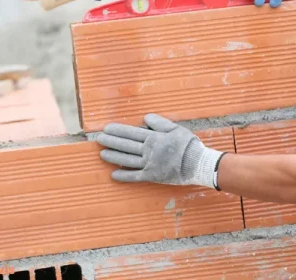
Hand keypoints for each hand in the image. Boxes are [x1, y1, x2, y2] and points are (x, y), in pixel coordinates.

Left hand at [96, 113, 224, 187]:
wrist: (197, 163)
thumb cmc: (188, 144)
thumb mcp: (175, 128)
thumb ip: (159, 123)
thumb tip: (145, 118)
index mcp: (154, 138)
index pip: (131, 133)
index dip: (118, 131)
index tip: (107, 128)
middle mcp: (148, 151)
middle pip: (126, 145)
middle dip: (111, 141)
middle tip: (99, 139)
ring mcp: (149, 165)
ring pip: (127, 160)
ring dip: (113, 157)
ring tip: (102, 154)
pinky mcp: (152, 176)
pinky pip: (135, 177)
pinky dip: (124, 176)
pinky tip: (113, 174)